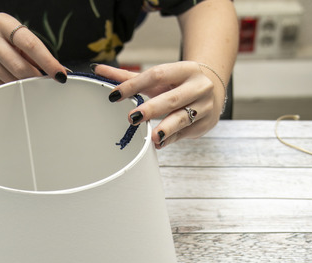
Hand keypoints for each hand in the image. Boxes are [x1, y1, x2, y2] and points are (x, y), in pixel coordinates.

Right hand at [0, 13, 66, 88]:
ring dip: (20, 84)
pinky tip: (7, 80)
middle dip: (34, 77)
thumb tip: (57, 71)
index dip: (48, 62)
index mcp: (2, 22)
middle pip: (19, 66)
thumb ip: (33, 52)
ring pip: (9, 79)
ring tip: (20, 78)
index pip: (30, 44)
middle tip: (40, 80)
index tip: (60, 74)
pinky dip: (7, 88)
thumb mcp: (15, 36)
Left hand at [96, 61, 226, 148]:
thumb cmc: (178, 83)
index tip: (115, 95)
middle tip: (133, 118)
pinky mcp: (205, 124)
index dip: (135, 85)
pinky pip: (185, 133)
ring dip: (166, 128)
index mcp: (185, 70)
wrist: (213, 90)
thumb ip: (128, 77)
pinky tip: (160, 143)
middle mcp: (198, 86)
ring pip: (183, 118)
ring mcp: (204, 106)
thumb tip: (98, 70)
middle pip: (172, 98)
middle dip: (152, 109)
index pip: (157, 75)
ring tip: (153, 136)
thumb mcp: (158, 78)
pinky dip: (171, 139)